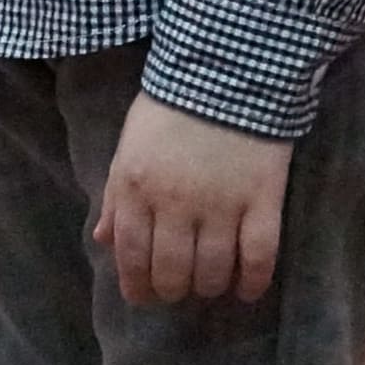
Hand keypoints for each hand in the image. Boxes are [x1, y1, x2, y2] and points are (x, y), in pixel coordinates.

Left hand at [95, 90, 292, 305]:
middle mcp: (174, 202)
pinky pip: (259, 258)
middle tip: (179, 287)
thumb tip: (102, 241)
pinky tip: (246, 289)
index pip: (131, 256)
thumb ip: (114, 194)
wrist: (226, 68)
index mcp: (135, 186)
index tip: (144, 296)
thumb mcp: (129, 145)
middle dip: (172, 290)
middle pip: (172, 273)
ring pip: (213, 273)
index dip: (137, 286)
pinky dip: (253, 283)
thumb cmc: (169, 105)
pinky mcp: (262, 200)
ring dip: (209, 287)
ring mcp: (221, 203)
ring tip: (211, 281)